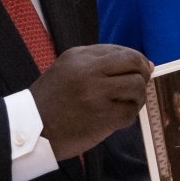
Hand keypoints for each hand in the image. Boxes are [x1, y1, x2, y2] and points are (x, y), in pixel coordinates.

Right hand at [29, 44, 152, 160]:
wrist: (32, 128)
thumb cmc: (53, 99)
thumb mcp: (68, 68)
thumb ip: (102, 61)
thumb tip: (147, 64)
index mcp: (80, 57)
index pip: (124, 52)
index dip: (138, 61)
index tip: (140, 71)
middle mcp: (89, 72)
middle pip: (135, 65)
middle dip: (143, 75)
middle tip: (138, 86)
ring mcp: (96, 95)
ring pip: (137, 88)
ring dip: (138, 97)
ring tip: (126, 103)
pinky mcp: (102, 117)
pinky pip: (130, 113)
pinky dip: (129, 116)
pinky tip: (117, 117)